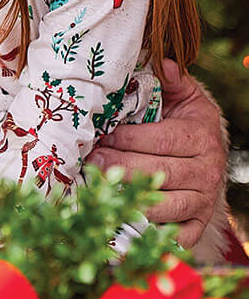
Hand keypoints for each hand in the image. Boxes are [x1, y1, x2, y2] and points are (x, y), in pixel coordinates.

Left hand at [85, 61, 226, 247]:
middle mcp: (207, 172)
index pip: (162, 141)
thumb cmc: (182, 120)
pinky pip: (176, 236)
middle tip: (91, 161)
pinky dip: (150, 234)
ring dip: (129, 198)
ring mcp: (203, 201)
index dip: (129, 139)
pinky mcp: (196, 224)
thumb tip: (163, 62)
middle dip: (120, 167)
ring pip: (164, 206)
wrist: (205, 153)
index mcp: (200, 138)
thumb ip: (172, 79)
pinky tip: (121, 222)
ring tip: (98, 186)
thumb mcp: (182, 95)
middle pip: (159, 173)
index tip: (102, 136)